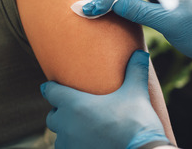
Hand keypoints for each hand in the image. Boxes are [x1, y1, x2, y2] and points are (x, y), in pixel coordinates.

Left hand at [42, 50, 170, 148]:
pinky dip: (73, 146)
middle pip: (52, 116)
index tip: (50, 87)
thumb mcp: (136, 93)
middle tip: (72, 110)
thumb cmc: (137, 122)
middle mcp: (67, 124)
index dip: (51, 88)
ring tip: (79, 129)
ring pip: (59, 137)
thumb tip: (141, 52)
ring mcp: (70, 144)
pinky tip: (85, 143)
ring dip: (66, 132)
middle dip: (60, 112)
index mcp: (74, 104)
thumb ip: (135, 71)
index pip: (50, 92)